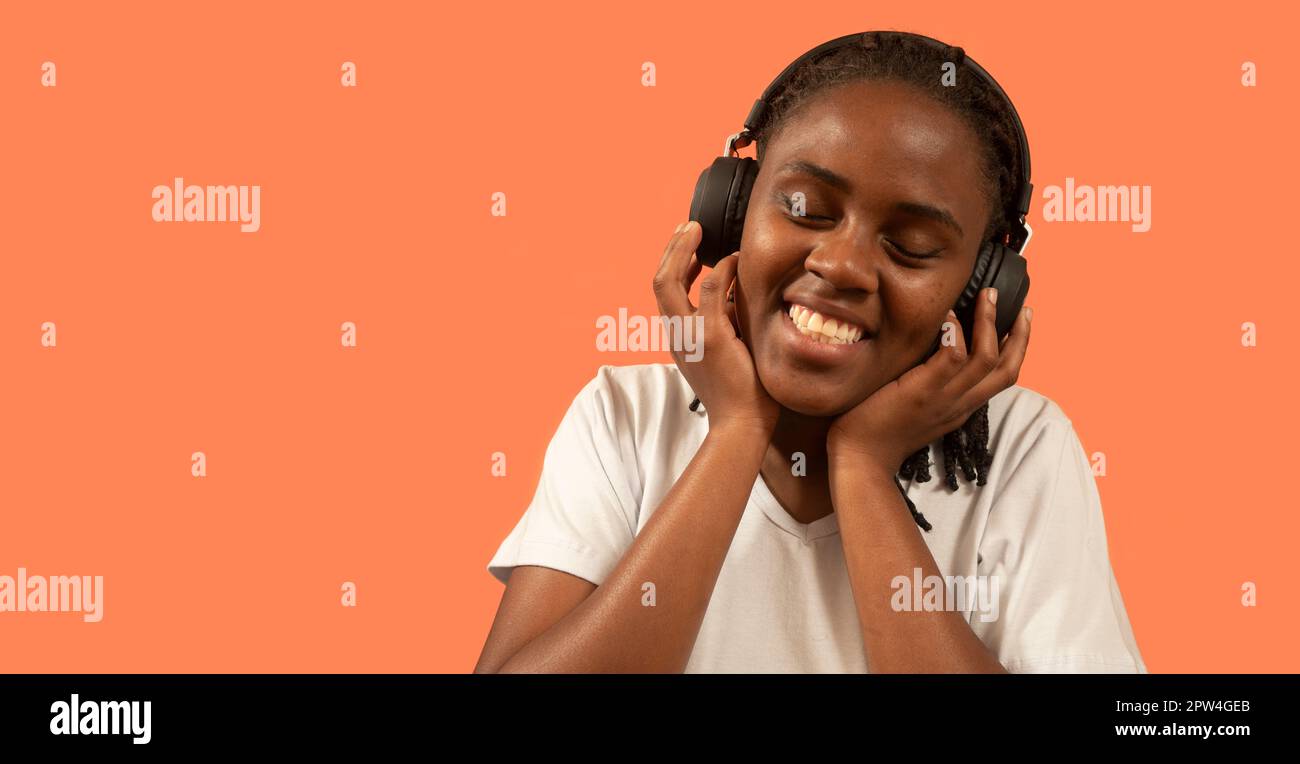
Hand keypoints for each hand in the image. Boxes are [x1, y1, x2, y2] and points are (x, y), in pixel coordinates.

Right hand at [653, 221, 778, 431]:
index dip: (674, 263)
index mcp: (678, 338)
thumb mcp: (726, 350)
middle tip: (690, 225)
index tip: (691, 245)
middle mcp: (676, 334)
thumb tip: (737, 293)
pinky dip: (723, 268)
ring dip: (685, 248)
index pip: (665, 291)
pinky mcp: (710, 337)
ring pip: (671, 279)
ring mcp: (689, 335)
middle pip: (659, 279)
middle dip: (672, 247)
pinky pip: (713, 289)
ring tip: (699, 229)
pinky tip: (737, 259)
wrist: (741, 424)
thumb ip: (724, 321)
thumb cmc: (742, 392)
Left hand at [827, 287, 1031, 473]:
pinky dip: (955, 333)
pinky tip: (948, 314)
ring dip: (990, 322)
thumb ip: (931, 384)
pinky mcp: (921, 391)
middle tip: (1021, 306)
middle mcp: (959, 405)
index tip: (1020, 322)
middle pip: (1007, 370)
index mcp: (960, 408)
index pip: (1002, 378)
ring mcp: (942, 398)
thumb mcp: (917, 407)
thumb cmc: (877, 429)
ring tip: (988, 296)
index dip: (1017, 349)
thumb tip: (934, 348)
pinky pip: (952, 357)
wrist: (860, 458)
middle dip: (1020, 335)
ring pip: (985, 358)